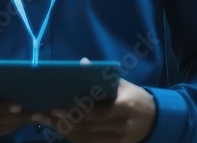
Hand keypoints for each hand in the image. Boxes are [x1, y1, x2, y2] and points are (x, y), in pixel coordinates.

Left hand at [32, 78, 156, 142]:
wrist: (155, 120)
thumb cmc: (135, 97)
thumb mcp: (123, 84)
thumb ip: (102, 75)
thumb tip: (81, 62)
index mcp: (124, 107)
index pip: (95, 113)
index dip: (74, 112)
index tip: (55, 107)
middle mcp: (120, 126)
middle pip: (86, 127)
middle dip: (62, 121)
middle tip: (42, 114)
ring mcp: (117, 140)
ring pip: (84, 139)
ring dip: (63, 130)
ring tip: (44, 121)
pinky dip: (72, 137)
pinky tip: (59, 129)